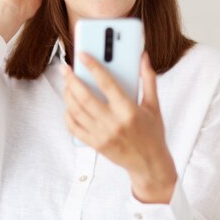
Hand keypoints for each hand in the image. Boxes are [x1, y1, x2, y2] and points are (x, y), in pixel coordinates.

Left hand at [62, 52, 177, 202]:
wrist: (149, 165)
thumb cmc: (153, 133)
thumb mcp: (153, 106)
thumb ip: (148, 80)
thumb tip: (143, 58)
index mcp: (128, 111)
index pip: (107, 84)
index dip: (93, 67)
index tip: (83, 55)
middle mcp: (113, 123)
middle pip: (85, 97)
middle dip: (72, 80)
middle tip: (66, 69)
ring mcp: (102, 135)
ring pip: (76, 111)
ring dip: (68, 95)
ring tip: (67, 83)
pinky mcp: (95, 144)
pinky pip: (74, 127)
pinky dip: (68, 114)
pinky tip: (69, 105)